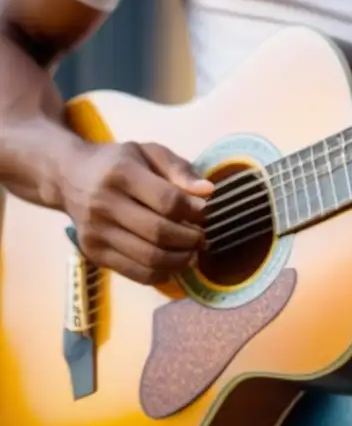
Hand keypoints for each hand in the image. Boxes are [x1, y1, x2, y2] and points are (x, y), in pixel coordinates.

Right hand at [59, 141, 213, 284]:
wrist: (69, 178)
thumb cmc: (119, 163)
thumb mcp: (149, 152)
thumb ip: (180, 169)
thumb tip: (208, 192)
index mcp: (121, 174)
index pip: (167, 200)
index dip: (193, 210)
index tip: (206, 211)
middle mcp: (103, 204)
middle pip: (159, 232)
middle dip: (190, 238)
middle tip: (203, 236)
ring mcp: (95, 233)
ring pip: (148, 258)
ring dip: (180, 260)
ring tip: (194, 252)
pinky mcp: (93, 253)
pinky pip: (135, 273)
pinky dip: (162, 273)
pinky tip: (174, 264)